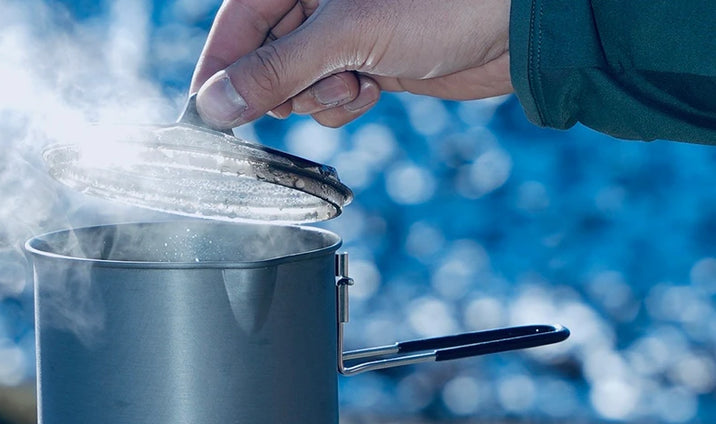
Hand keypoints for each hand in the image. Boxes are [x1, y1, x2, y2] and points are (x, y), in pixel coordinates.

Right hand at [191, 0, 512, 129]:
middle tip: (319, 85)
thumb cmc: (441, 0)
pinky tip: (374, 89)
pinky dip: (344, 104)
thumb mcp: (346, 33)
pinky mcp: (367, 60)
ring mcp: (343, 31)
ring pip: (297, 84)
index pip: (237, 21)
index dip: (219, 69)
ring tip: (358, 83)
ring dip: (321, 97)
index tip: (205, 114)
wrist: (515, 22)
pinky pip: (330, 96)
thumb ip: (276, 69)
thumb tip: (215, 104)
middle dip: (286, 86)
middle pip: (265, 58)